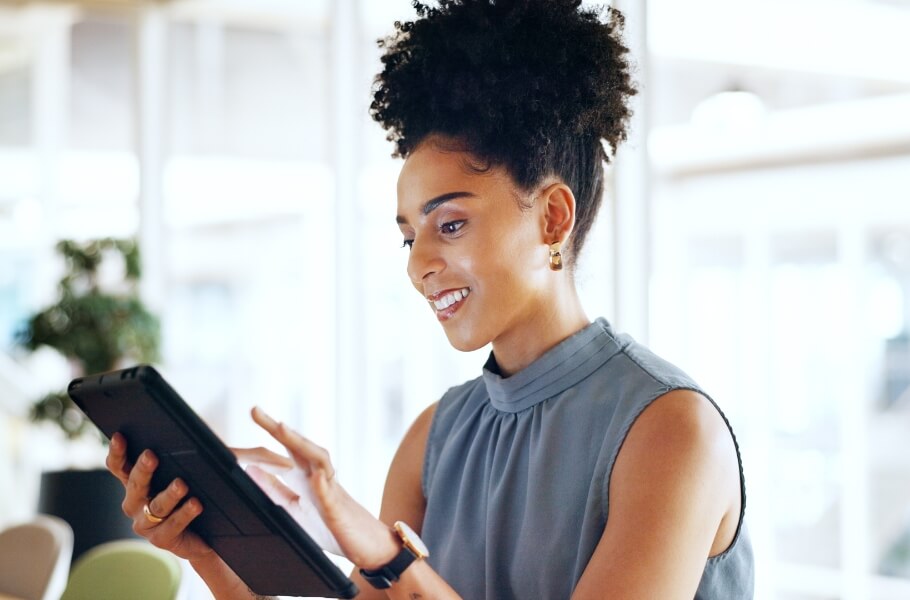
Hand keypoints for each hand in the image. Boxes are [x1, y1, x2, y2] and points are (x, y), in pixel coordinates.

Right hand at [105, 432, 212, 560]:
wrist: (205, 534)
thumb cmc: (195, 494)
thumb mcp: (188, 472)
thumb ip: (186, 457)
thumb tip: (197, 437)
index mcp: (137, 483)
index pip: (120, 466)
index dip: (117, 452)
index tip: (119, 436)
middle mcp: (135, 503)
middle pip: (136, 484)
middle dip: (143, 469)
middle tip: (150, 456)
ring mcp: (145, 524)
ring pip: (156, 506)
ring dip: (168, 494)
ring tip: (181, 484)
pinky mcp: (161, 539)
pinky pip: (172, 525)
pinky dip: (185, 513)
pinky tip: (196, 504)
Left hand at [249, 407, 399, 568]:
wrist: (368, 544)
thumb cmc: (331, 526)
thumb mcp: (293, 510)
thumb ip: (273, 491)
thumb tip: (251, 470)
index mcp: (303, 478)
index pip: (281, 454)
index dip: (263, 438)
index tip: (252, 414)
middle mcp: (317, 477)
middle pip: (298, 447)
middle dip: (278, 429)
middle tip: (255, 411)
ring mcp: (330, 491)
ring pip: (318, 460)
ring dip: (300, 444)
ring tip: (282, 429)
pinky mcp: (338, 511)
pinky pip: (331, 495)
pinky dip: (323, 484)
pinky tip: (315, 475)